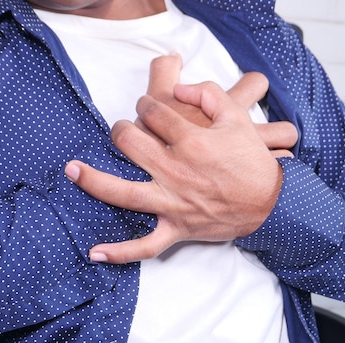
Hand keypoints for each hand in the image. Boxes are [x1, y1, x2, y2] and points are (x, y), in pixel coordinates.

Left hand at [65, 55, 297, 263]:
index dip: (147, 103)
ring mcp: (174, 203)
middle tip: (125, 129)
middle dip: (122, 129)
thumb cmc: (253, 162)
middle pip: (131, 143)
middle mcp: (176, 171)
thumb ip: (208, 93)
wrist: (273, 204)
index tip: (148, 105)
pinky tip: (96, 253)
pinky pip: (145, 246)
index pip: (154, 113)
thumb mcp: (238, 118)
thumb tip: (180, 86)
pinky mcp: (178, 228)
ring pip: (124, 194)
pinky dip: (120, 252)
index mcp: (192, 142)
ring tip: (71, 170)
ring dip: (94, 181)